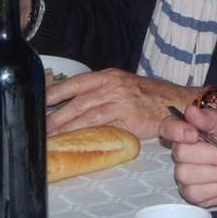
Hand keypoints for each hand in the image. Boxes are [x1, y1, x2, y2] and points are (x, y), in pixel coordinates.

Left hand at [45, 69, 196, 138]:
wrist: (175, 102)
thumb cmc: (147, 95)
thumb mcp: (123, 84)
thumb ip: (101, 90)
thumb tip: (74, 101)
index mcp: (109, 75)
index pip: (77, 82)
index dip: (58, 91)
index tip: (41, 99)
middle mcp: (114, 87)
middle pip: (78, 101)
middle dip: (57, 115)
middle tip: (42, 126)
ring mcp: (121, 103)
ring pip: (87, 116)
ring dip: (67, 128)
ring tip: (53, 137)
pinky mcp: (128, 120)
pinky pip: (103, 128)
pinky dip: (88, 136)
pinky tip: (77, 142)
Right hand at [161, 106, 216, 205]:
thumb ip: (212, 118)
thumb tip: (190, 111)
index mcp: (190, 130)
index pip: (168, 127)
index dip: (176, 132)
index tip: (194, 135)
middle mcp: (184, 152)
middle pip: (180, 153)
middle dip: (212, 156)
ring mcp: (187, 173)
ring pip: (185, 174)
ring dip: (216, 173)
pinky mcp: (194, 193)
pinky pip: (194, 193)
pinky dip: (215, 189)